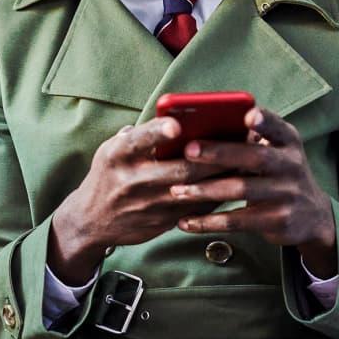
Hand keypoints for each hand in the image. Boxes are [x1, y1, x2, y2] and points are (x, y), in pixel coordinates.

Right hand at [48, 117, 228, 284]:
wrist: (91, 221)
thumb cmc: (108, 175)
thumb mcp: (111, 150)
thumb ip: (139, 134)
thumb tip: (174, 115)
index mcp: (117, 156)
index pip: (138, 141)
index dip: (157, 133)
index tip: (176, 125)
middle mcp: (132, 181)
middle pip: (179, 170)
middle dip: (212, 157)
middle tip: (239, 142)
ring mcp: (149, 205)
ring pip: (194, 191)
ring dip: (222, 177)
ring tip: (247, 161)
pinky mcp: (162, 222)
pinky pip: (196, 208)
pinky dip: (217, 195)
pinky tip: (235, 183)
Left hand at [172, 108, 337, 277]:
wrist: (313, 216)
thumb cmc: (280, 174)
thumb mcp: (278, 152)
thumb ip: (252, 139)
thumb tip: (203, 123)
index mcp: (288, 142)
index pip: (278, 127)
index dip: (264, 121)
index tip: (248, 115)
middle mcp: (291, 165)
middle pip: (254, 158)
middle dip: (220, 153)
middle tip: (188, 150)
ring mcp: (287, 194)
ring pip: (241, 190)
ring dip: (206, 190)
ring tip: (177, 190)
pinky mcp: (277, 221)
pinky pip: (237, 221)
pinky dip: (209, 222)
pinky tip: (186, 221)